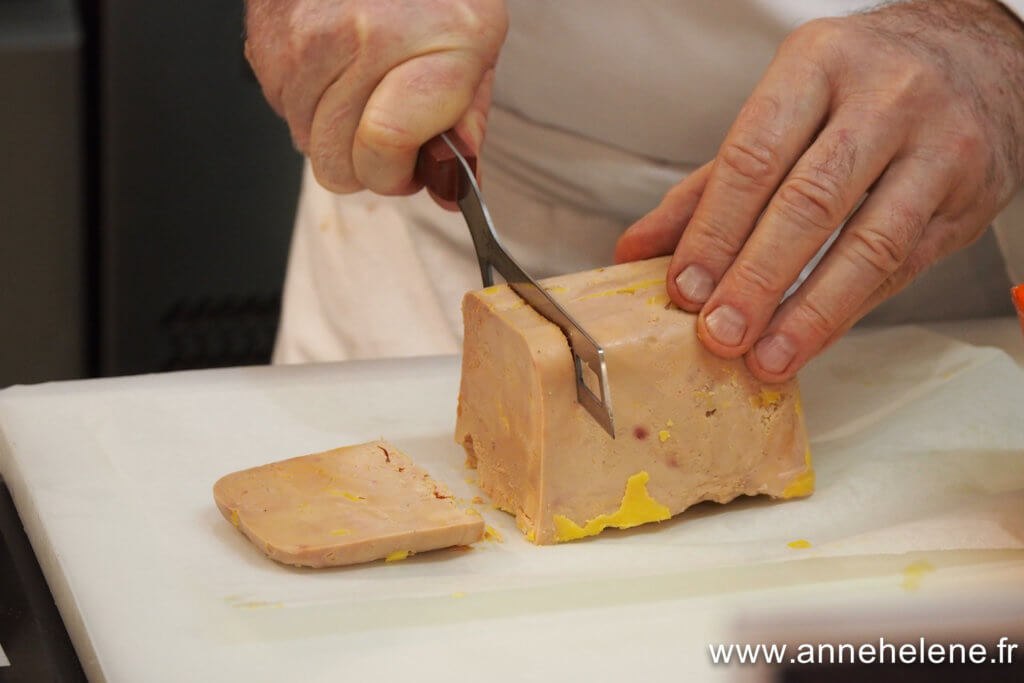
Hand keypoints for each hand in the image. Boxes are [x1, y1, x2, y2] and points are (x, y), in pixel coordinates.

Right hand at [244, 0, 506, 198]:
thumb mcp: (476, 50)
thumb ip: (466, 128)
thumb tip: (450, 193)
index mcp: (432, 43)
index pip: (384, 147)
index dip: (395, 175)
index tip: (409, 167)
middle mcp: (362, 37)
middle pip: (338, 164)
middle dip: (366, 165)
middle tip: (389, 132)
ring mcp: (305, 38)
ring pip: (308, 144)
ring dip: (335, 134)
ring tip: (363, 88)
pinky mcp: (266, 40)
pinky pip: (283, 111)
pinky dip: (309, 105)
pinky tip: (335, 69)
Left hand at [616, 0, 1023, 381]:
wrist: (979, 58)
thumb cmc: (860, 89)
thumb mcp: (782, 112)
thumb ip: (708, 186)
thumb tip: (637, 250)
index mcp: (819, 64)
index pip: (754, 157)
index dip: (714, 230)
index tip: (684, 287)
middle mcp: (885, 98)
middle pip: (809, 203)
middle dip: (756, 278)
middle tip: (719, 332)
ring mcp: (938, 147)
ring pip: (867, 244)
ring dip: (808, 312)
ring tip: (765, 357)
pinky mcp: (969, 198)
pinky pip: (902, 267)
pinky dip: (848, 311)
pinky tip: (810, 339)